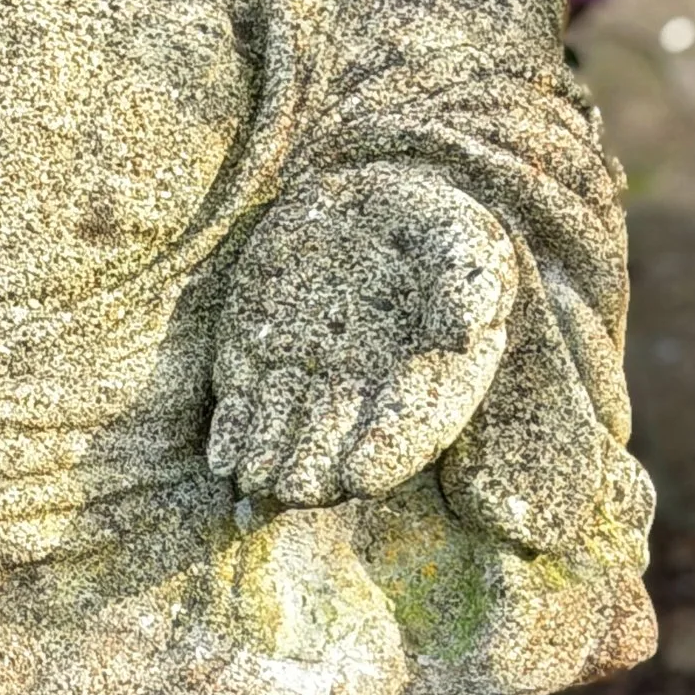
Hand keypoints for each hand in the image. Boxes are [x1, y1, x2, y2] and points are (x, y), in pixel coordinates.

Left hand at [210, 167, 518, 507]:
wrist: (365, 203)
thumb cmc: (430, 230)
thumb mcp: (465, 243)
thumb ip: (470, 284)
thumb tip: (462, 331)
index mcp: (429, 378)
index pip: (412, 427)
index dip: (387, 452)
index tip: (362, 476)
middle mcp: (367, 395)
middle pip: (343, 446)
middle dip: (318, 473)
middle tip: (298, 490)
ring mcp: (310, 384)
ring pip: (290, 436)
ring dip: (272, 464)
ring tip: (257, 481)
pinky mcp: (260, 363)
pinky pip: (246, 409)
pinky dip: (234, 436)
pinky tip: (224, 458)